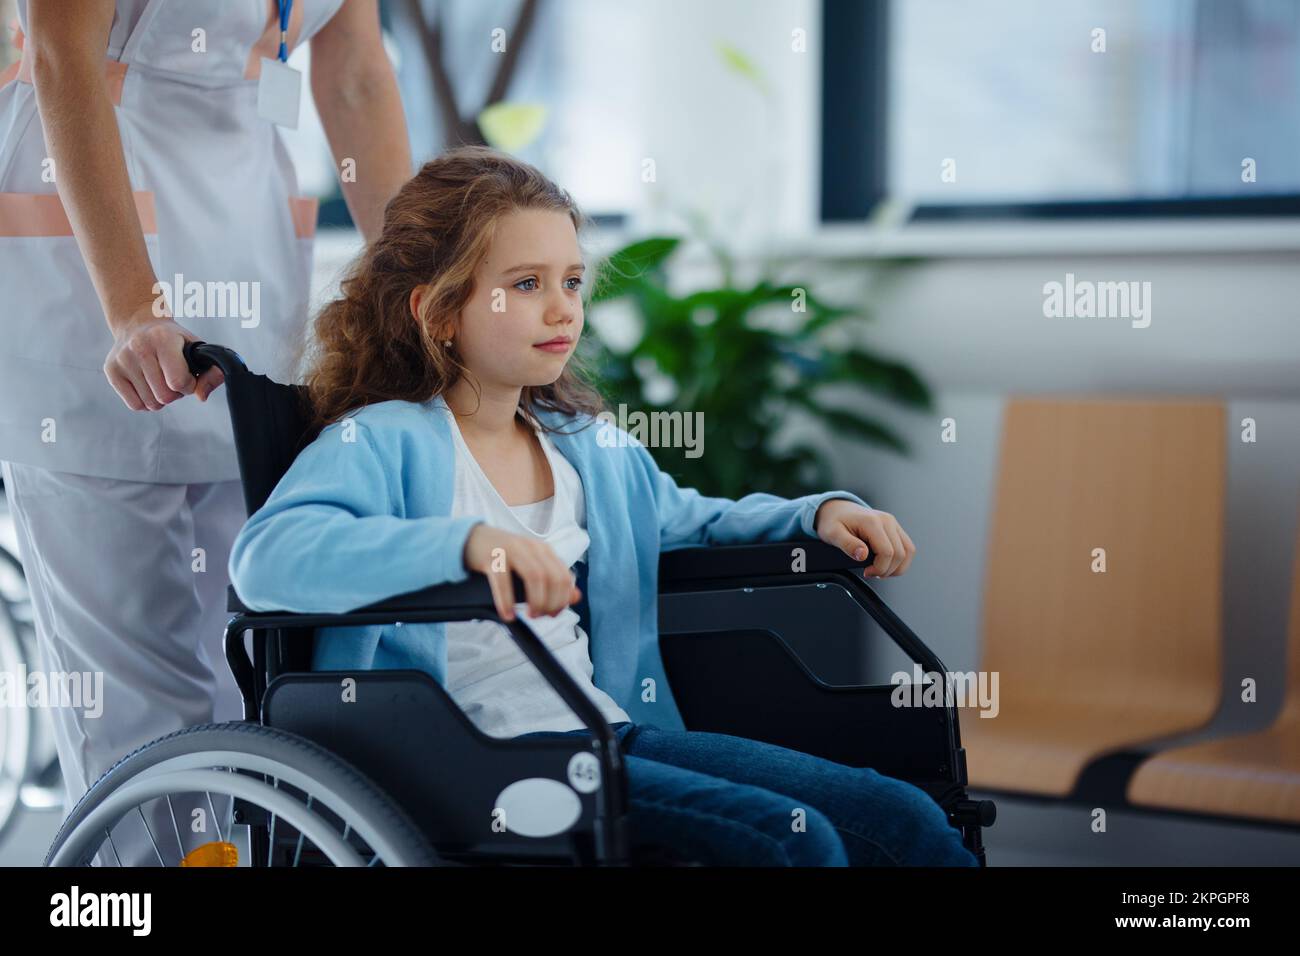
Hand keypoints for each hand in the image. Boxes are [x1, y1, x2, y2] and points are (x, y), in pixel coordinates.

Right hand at [103, 303, 224, 410]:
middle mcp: (139, 347)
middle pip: (164, 396)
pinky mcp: (111, 371)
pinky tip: (148, 385)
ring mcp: (122, 359)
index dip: (188, 385)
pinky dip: (146, 401)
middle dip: (175, 393)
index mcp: (162, 338)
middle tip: (173, 379)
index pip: (178, 382)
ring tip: (160, 379)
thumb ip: (210, 372)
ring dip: (160, 398)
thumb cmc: (172, 340)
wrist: (139, 325)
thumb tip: (202, 396)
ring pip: (150, 403)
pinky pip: (135, 405)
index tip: (188, 376)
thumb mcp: (196, 348)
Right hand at [462, 523, 581, 620]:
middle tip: (541, 616)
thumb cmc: (504, 557)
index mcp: (543, 550)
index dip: (563, 598)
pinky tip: (508, 615)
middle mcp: (530, 547)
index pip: (563, 575)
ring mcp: (511, 550)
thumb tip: (577, 597)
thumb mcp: (532, 566)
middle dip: (551, 601)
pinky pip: (503, 582)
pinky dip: (507, 602)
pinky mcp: (492, 557)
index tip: (554, 613)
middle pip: (552, 577)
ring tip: (530, 615)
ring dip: (536, 600)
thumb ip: (554, 580)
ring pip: (534, 576)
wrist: (472, 539)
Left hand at [814, 498, 915, 577]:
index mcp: (872, 522)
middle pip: (900, 554)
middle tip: (871, 573)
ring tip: (880, 570)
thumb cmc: (833, 521)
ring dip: (897, 567)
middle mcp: (886, 521)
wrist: (837, 510)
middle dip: (887, 570)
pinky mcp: (895, 528)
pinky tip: (887, 564)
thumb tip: (863, 555)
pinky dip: (901, 560)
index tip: (867, 572)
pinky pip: (907, 547)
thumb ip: (847, 544)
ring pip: (908, 551)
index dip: (879, 568)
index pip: (887, 552)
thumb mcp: (832, 534)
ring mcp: (893, 523)